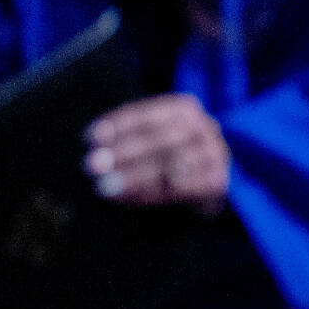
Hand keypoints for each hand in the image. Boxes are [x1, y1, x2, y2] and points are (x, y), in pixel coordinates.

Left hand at [85, 93, 229, 213]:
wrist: (202, 185)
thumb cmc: (162, 159)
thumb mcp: (147, 141)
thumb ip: (126, 141)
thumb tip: (94, 152)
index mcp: (185, 109)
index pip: (148, 114)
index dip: (118, 126)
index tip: (90, 139)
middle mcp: (205, 127)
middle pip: (161, 138)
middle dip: (124, 152)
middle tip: (92, 167)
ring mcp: (215, 154)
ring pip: (171, 163)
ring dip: (135, 176)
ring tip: (106, 187)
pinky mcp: (218, 181)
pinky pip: (182, 188)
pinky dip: (152, 194)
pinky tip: (127, 200)